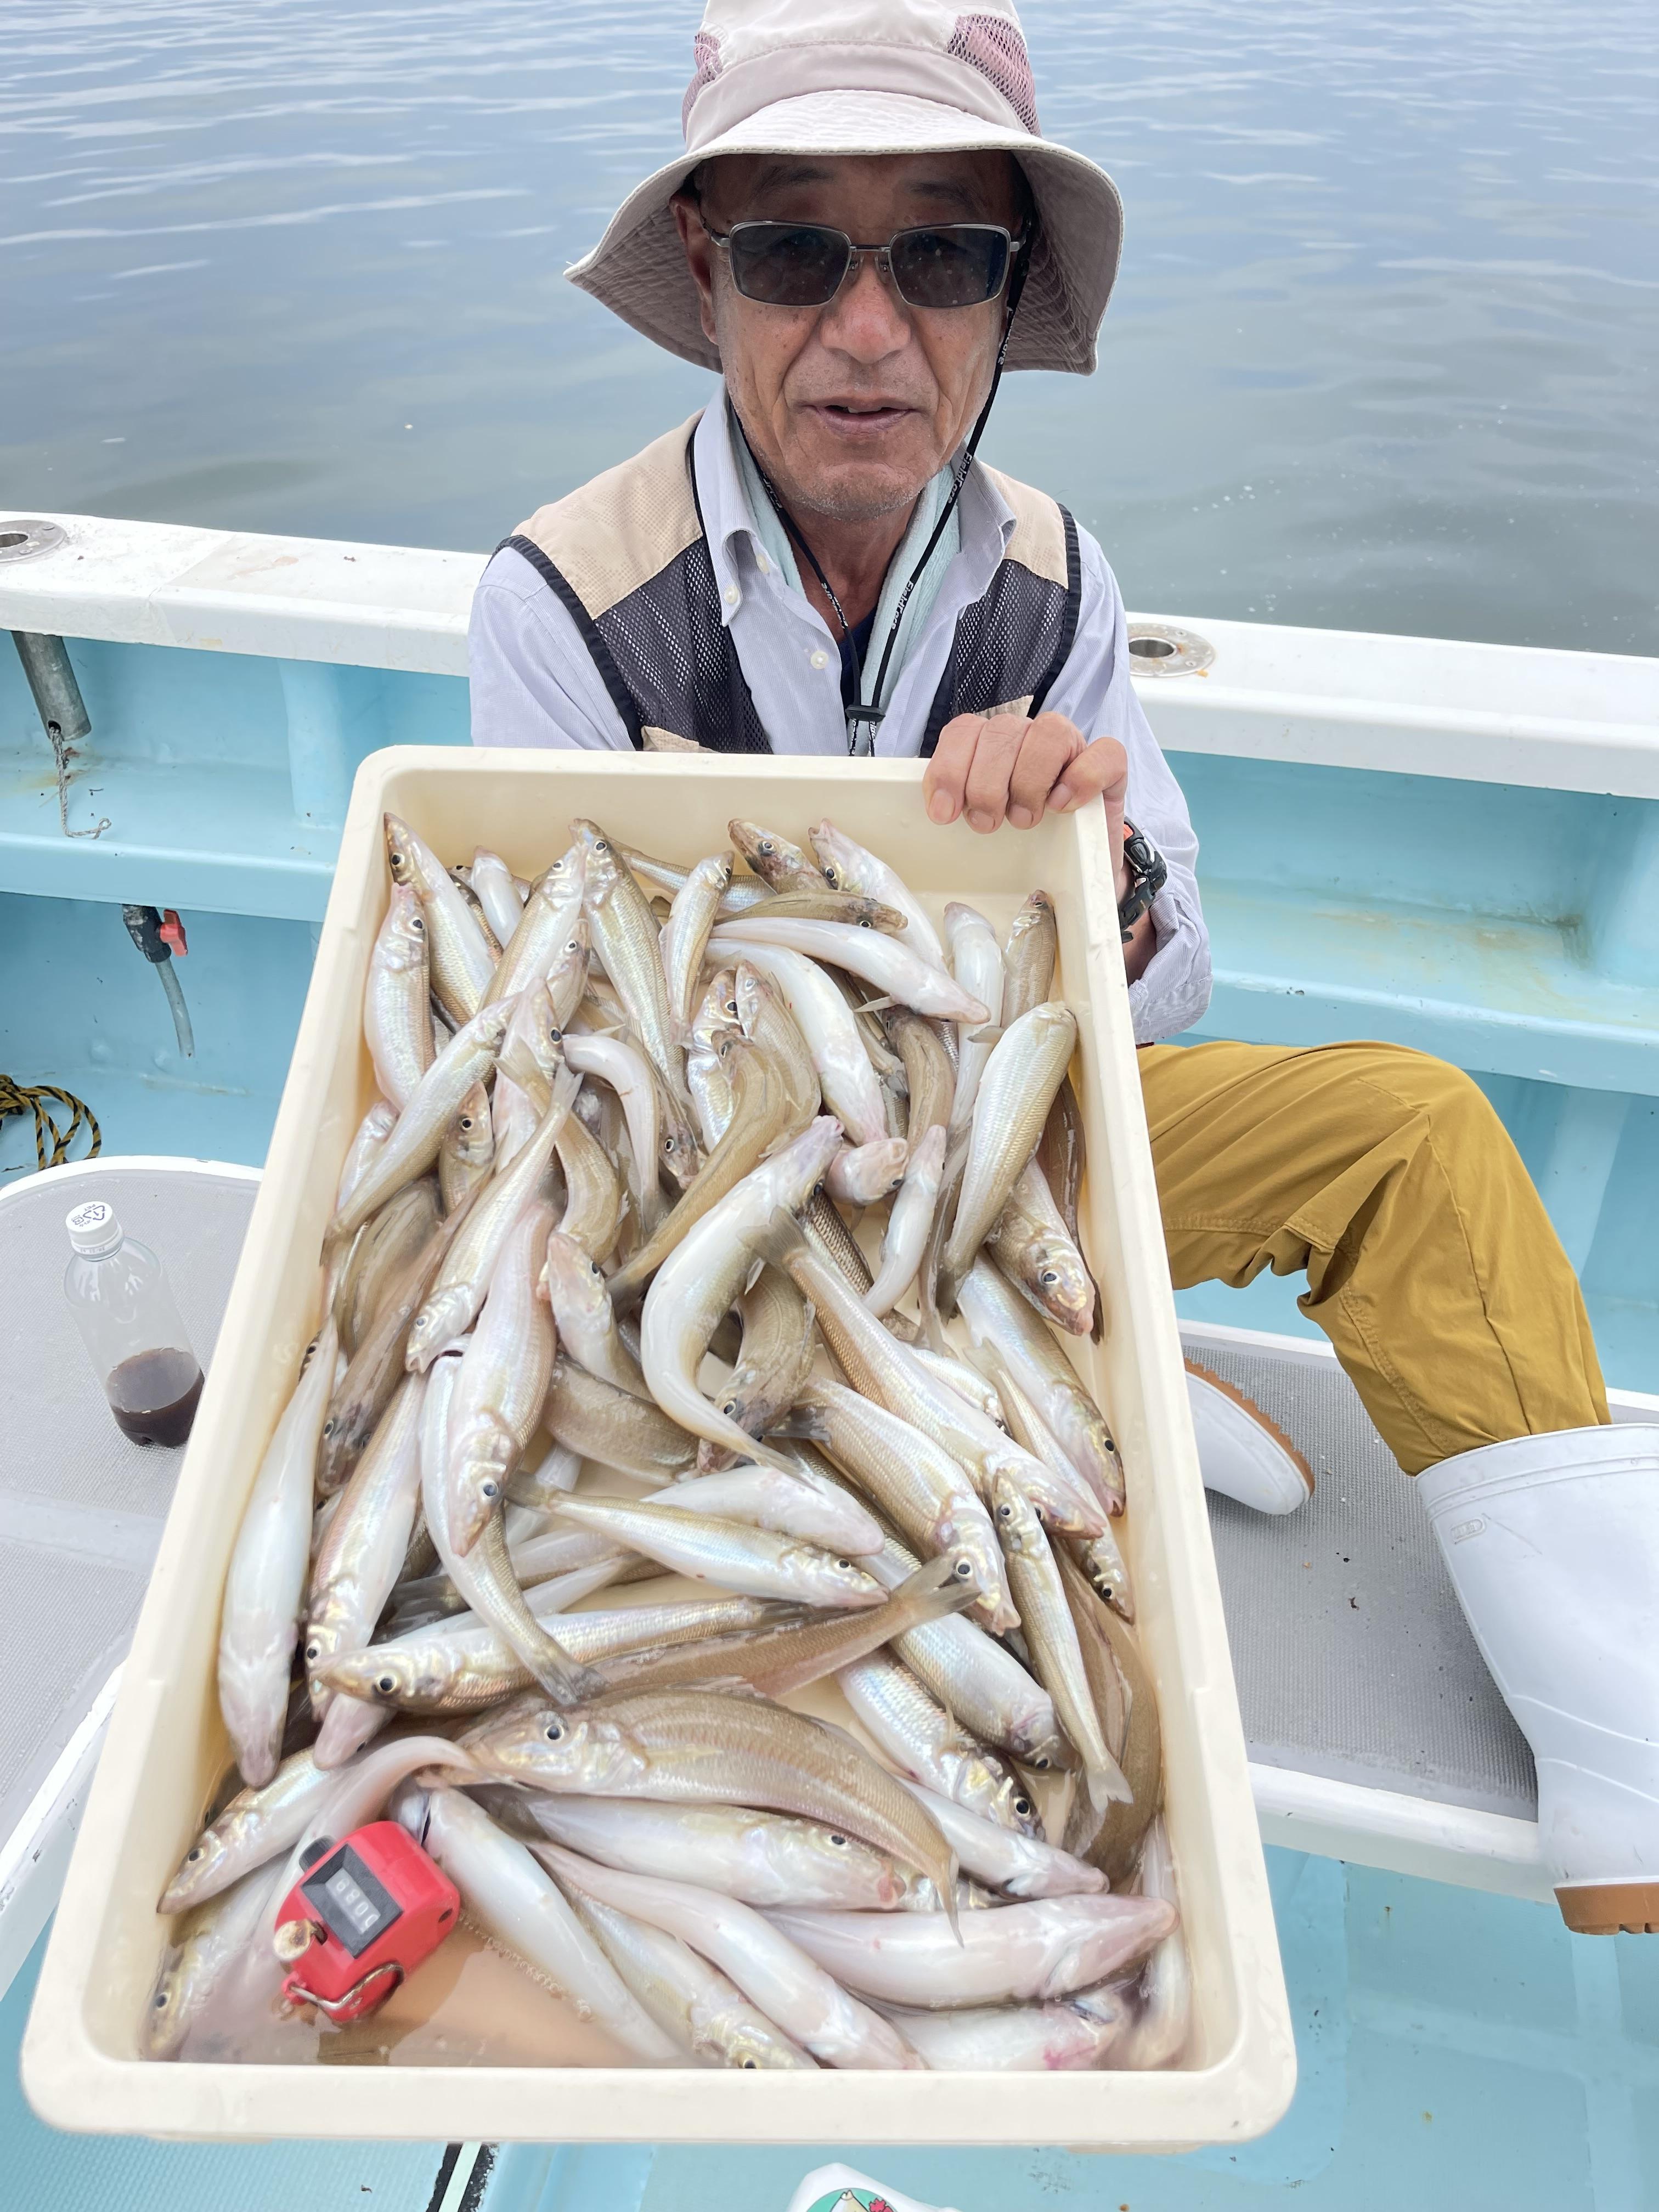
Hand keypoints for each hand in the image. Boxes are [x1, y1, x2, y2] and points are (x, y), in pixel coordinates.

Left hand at [923, 711, 1130, 894]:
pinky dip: (1081, 778)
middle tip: (986, 823)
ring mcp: (1073, 748)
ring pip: (1049, 732)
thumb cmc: (1027, 844)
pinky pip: (1104, 753)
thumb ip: (961, 804)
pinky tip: (1062, 806)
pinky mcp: (1111, 768)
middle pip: (1002, 731)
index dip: (948, 767)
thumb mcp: (985, 824)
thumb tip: (935, 808)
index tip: (943, 812)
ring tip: (1023, 819)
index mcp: (995, 746)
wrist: (1078, 870)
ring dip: (1028, 779)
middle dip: (986, 782)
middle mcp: (1031, 738)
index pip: (964, 730)